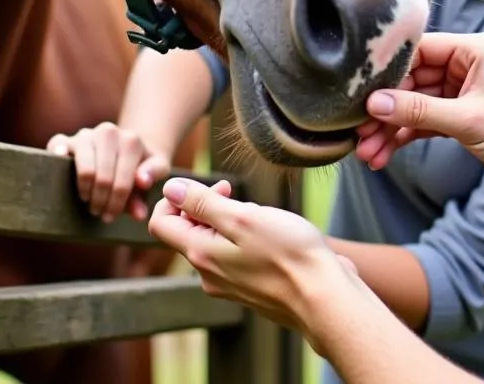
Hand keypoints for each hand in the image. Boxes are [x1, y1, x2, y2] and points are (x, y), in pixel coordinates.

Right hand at [46, 122, 170, 221]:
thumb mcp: (156, 170)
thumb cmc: (140, 166)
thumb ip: (153, 176)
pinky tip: (61, 165)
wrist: (126, 149)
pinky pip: (57, 144)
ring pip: (84, 167)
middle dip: (101, 201)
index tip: (112, 216)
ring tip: (88, 200)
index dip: (116, 204)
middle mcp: (108, 132)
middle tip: (100, 213)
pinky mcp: (66, 139)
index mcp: (131, 140)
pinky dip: (57, 154)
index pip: (122, 181)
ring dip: (85, 191)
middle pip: (103, 177)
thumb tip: (143, 182)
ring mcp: (86, 134)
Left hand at [149, 178, 359, 342]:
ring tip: (259, 215)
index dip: (177, 198)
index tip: (212, 187)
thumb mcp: (243, 217)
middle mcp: (207, 274)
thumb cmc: (288, 253)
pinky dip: (243, 238)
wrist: (323, 297)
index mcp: (200, 254)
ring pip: (212, 241)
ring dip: (228, 221)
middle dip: (207, 205)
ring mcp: (227, 284)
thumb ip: (203, 204)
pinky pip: (232, 256)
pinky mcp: (247, 288)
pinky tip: (270, 235)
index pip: (160, 224)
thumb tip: (169, 189)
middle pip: (187, 230)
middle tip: (238, 194)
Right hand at [355, 32, 483, 203]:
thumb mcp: (468, 120)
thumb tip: (374, 104)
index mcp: (473, 49)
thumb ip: (419, 111)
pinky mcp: (461, 117)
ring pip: (414, 105)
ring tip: (367, 153)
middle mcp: (466, 65)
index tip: (359, 90)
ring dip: (391, 128)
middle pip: (412, 80)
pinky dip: (405, 137)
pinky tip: (384, 154)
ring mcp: (462, 91)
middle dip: (385, 108)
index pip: (419, 50)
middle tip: (358, 131)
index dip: (388, 71)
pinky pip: (424, 122)